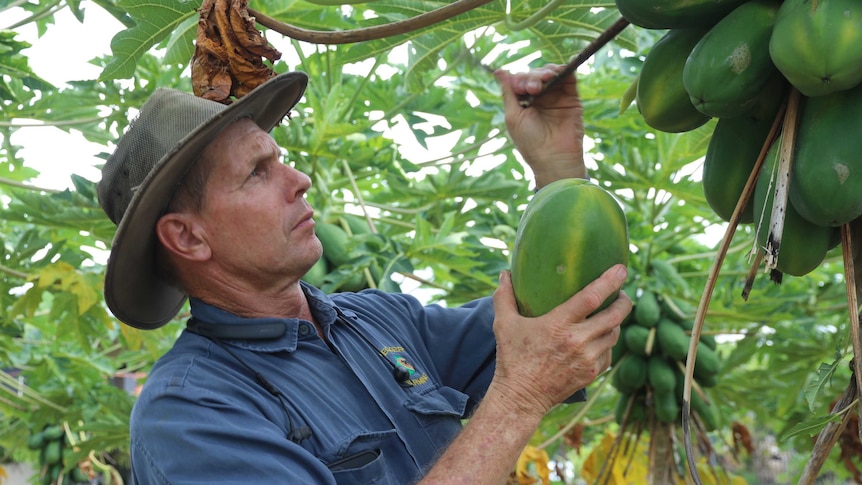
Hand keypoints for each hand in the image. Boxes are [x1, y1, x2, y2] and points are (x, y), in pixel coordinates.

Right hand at [489, 264, 630, 415]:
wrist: (521, 397)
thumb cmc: (512, 358)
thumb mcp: (503, 324)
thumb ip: (504, 296)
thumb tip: (505, 274)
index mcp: (558, 325)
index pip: (592, 297)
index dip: (609, 281)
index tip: (621, 269)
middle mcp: (578, 341)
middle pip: (615, 315)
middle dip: (624, 301)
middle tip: (623, 292)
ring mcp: (587, 359)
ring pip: (614, 334)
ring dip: (616, 322)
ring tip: (610, 313)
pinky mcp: (592, 373)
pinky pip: (609, 353)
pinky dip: (607, 342)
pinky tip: (600, 337)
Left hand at [494, 64, 585, 187]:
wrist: (554, 157)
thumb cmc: (530, 141)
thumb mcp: (513, 116)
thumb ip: (508, 92)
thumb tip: (499, 71)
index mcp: (523, 103)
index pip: (520, 81)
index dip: (520, 80)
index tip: (521, 89)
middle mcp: (540, 98)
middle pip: (535, 75)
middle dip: (532, 77)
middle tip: (533, 88)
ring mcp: (556, 97)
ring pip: (551, 74)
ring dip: (546, 71)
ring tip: (545, 79)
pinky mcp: (572, 98)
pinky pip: (568, 78)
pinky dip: (563, 70)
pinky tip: (557, 71)